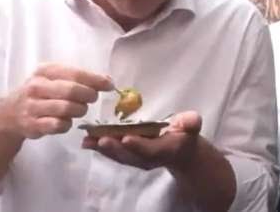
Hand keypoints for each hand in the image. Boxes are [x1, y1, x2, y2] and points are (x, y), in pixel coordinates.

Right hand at [0, 63, 112, 139]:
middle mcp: (36, 87)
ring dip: (79, 110)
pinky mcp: (32, 125)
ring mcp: (32, 106)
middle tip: (92, 98)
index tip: (109, 85)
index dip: (95, 80)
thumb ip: (79, 78)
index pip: (75, 73)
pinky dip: (67, 124)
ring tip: (79, 109)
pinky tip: (66, 121)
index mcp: (45, 71)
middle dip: (88, 95)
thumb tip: (108, 81)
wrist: (9, 114)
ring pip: (66, 108)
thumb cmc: (41, 93)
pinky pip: (58, 125)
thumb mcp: (55, 78)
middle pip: (72, 90)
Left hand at [82, 111, 201, 170]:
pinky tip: (87, 142)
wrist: (181, 152)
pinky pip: (114, 153)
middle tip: (100, 139)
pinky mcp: (128, 156)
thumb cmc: (186, 134)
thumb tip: (191, 119)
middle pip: (130, 155)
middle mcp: (148, 158)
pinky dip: (100, 148)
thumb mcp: (192, 125)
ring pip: (119, 155)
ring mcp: (137, 160)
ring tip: (87, 140)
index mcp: (165, 149)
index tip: (126, 138)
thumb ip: (191, 122)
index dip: (139, 145)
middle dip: (115, 148)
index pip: (151, 149)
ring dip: (103, 149)